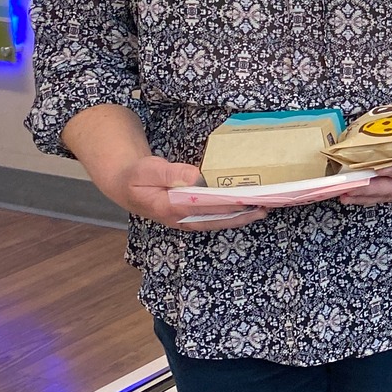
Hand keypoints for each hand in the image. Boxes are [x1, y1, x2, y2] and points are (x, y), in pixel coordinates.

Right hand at [96, 153, 264, 231]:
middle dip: (241, 214)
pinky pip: (212, 219)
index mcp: (169, 207)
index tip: (246, 200)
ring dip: (239, 217)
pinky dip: (230, 216)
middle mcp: (179, 219)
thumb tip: (196, 176)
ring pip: (216, 222)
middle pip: (215, 219)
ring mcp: (185, 220)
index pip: (203, 207)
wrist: (125, 185)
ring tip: (262, 210)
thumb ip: (171, 173)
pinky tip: (246, 210)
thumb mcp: (148, 169)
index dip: (226, 204)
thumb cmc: (137, 176)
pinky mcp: (188, 217)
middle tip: (265, 207)